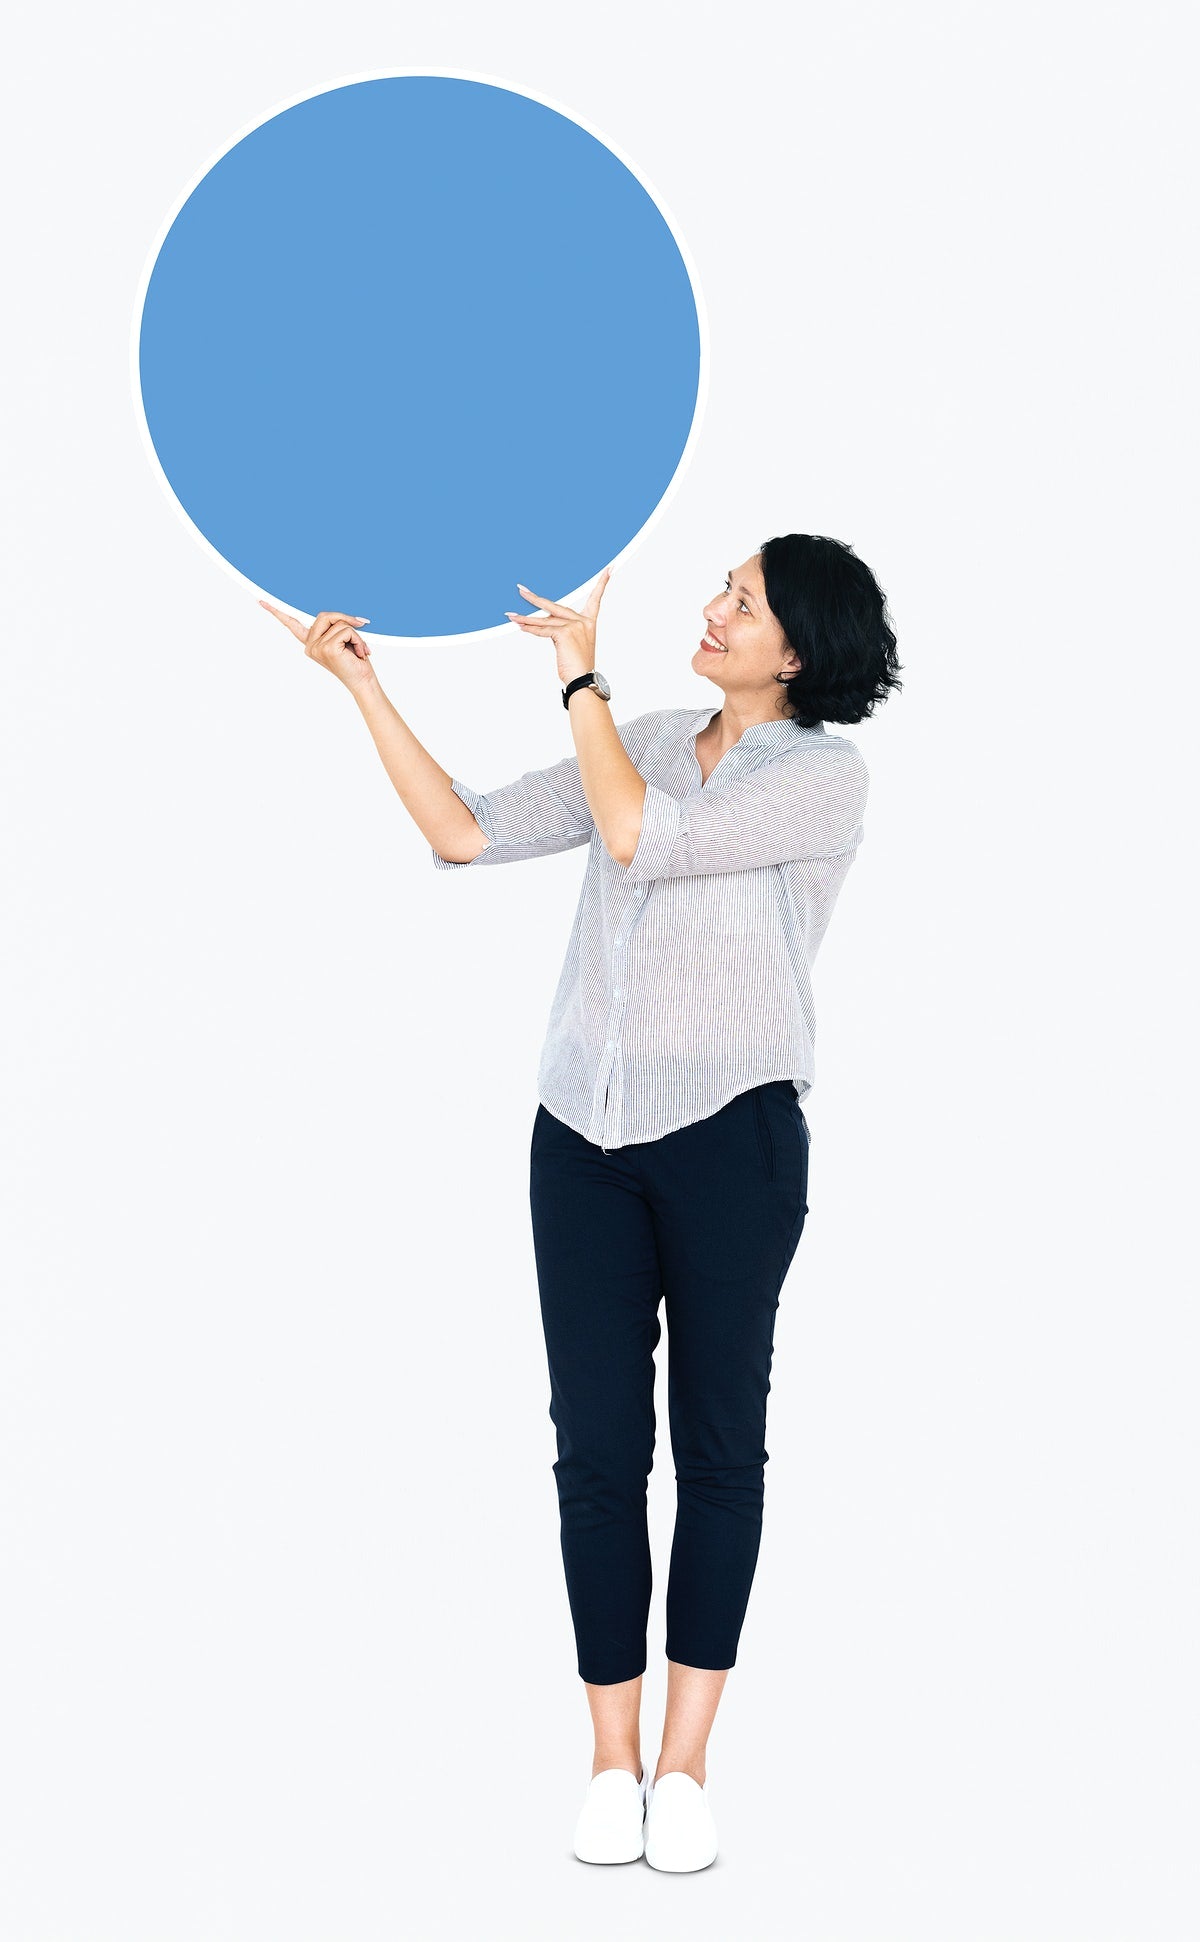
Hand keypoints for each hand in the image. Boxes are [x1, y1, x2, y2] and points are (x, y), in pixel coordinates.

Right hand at [259, 601, 375, 693]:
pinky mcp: (326, 648)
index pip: (291, 625)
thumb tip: (348, 617)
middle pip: (324, 615)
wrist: (363, 682)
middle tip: (361, 625)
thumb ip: (336, 627)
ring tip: (359, 649)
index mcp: (310, 643)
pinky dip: (358, 639)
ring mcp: (316, 648)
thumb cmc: (356, 661)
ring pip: (338, 623)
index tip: (261, 601)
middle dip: (345, 619)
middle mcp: (310, 646)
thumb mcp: (344, 639)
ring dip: (355, 633)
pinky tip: (360, 653)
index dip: (276, 612)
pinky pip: (345, 630)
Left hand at [505, 569, 612, 685]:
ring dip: (525, 619)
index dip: (602, 583)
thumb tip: (542, 626)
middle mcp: (583, 622)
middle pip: (555, 606)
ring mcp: (574, 626)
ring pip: (545, 620)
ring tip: (511, 615)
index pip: (596, 599)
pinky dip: (530, 629)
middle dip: (535, 599)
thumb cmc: (579, 668)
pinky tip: (520, 625)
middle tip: (521, 590)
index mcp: (589, 623)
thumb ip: (562, 631)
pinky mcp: (564, 633)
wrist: (583, 681)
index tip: (608, 569)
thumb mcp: (572, 646)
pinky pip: (543, 630)